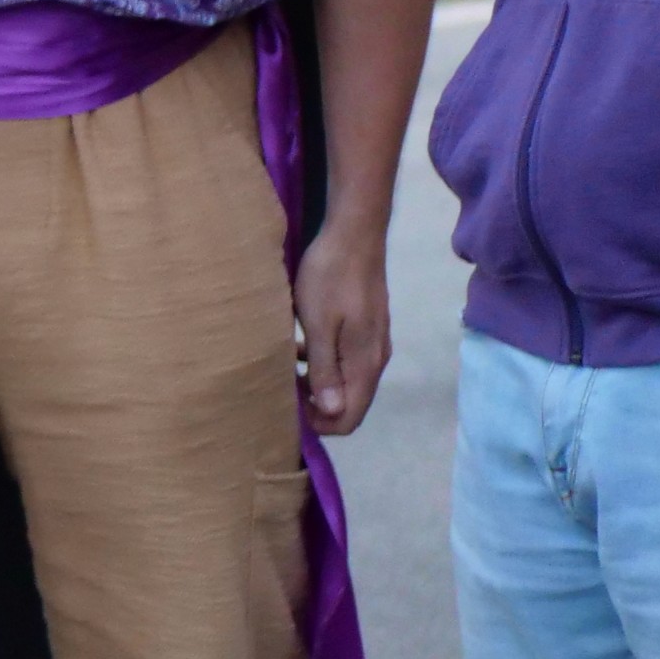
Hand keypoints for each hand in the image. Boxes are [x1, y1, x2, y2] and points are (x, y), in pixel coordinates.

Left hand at [292, 216, 390, 435]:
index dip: (320, 423)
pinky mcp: (367, 328)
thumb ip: (325, 369)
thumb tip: (331, 411)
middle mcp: (376, 360)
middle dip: (317, 405)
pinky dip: (323, 362)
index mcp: (365, 364)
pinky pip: (346, 361)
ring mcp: (374, 343)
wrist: (354, 235)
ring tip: (286, 367)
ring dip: (318, 382)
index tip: (289, 409)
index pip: (350, 418)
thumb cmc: (331, 277)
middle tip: (283, 387)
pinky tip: (300, 346)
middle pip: (350, 403)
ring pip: (346, 381)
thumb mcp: (318, 325)